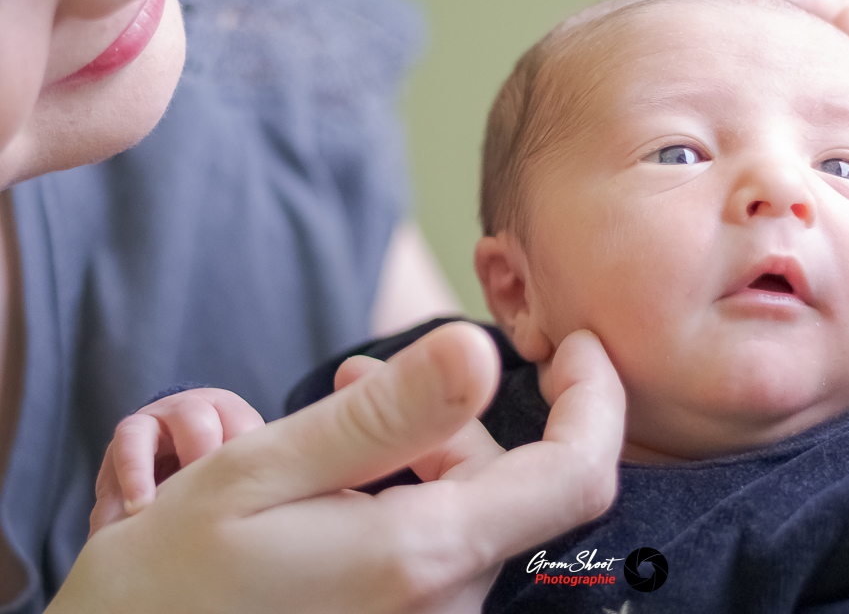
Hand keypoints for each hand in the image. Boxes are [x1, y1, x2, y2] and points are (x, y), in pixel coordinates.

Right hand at [53, 322, 624, 613]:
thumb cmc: (170, 586)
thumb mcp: (261, 477)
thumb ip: (382, 418)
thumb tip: (479, 351)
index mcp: (423, 559)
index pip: (575, 476)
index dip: (596, 400)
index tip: (578, 343)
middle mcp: (445, 607)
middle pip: (507, 486)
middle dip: (450, 418)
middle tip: (353, 380)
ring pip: (467, 515)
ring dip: (417, 456)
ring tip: (332, 419)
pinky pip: (437, 555)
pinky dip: (405, 502)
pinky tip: (337, 486)